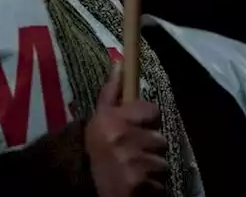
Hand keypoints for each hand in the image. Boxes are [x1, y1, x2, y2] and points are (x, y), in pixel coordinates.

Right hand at [85, 67, 168, 196]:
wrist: (82, 184)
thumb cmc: (95, 146)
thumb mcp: (100, 117)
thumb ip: (112, 91)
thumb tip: (120, 63)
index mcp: (114, 120)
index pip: (153, 110)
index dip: (149, 118)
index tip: (141, 125)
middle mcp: (125, 139)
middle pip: (160, 139)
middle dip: (151, 147)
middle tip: (135, 151)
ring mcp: (134, 163)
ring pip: (163, 163)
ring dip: (153, 167)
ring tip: (136, 168)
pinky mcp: (141, 184)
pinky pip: (160, 183)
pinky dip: (152, 185)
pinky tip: (138, 182)